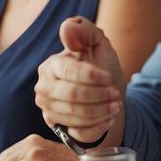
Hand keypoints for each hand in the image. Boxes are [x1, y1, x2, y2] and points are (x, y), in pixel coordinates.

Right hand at [34, 17, 125, 140]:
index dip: (91, 76)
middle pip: (71, 95)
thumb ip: (85, 31)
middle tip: (116, 94)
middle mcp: (44, 88)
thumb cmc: (100, 67)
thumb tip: (68, 27)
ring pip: (76, 116)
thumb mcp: (98, 44)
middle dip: (99, 96)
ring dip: (102, 111)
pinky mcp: (59, 129)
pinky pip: (80, 133)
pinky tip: (109, 118)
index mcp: (51, 66)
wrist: (106, 96)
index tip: (109, 77)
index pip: (68, 72)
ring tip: (116, 104)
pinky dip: (99, 126)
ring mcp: (49, 110)